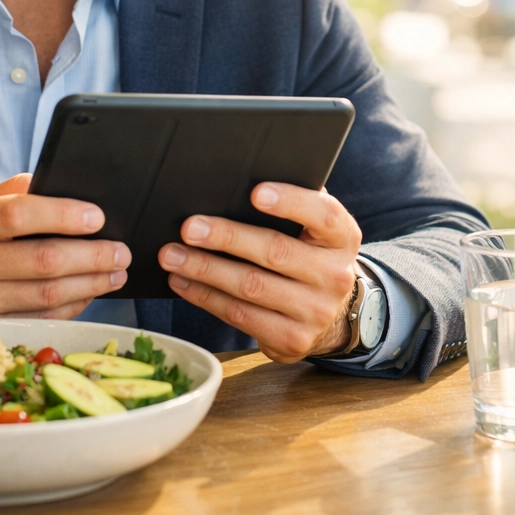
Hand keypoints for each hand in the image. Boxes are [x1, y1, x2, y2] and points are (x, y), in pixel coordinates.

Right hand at [0, 174, 129, 325]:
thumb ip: (13, 193)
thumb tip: (63, 185)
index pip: (18, 215)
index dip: (63, 215)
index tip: (98, 217)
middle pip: (42, 262)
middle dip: (91, 256)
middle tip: (121, 251)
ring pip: (46, 296)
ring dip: (90, 285)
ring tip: (116, 272)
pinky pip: (40, 320)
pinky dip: (72, 306)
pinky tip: (90, 292)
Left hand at [158, 182, 360, 363]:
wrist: (331, 315)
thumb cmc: (310, 256)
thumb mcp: (316, 230)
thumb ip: (295, 204)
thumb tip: (244, 175)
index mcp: (343, 238)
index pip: (324, 215)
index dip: (291, 202)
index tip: (254, 192)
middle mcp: (336, 276)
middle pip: (276, 252)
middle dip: (227, 238)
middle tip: (189, 228)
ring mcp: (315, 312)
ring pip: (251, 287)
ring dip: (205, 270)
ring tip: (172, 256)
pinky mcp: (292, 339)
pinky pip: (240, 316)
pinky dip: (206, 297)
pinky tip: (183, 283)